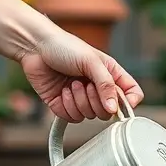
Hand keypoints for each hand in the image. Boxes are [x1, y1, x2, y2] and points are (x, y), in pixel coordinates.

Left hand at [20, 29, 143, 122]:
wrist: (34, 48)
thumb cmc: (64, 46)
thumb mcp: (91, 62)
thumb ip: (106, 85)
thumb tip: (114, 109)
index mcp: (111, 75)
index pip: (132, 95)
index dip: (129, 103)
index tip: (118, 102)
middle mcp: (98, 88)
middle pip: (110, 111)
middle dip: (96, 100)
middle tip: (86, 84)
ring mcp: (83, 99)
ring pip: (91, 116)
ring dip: (80, 100)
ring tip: (71, 83)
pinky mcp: (66, 106)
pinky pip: (74, 118)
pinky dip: (67, 106)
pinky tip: (62, 91)